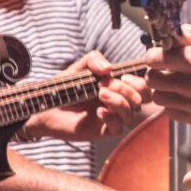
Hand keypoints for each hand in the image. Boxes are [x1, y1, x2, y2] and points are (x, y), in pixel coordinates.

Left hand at [27, 51, 148, 139]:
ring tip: (100, 95)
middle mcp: (118, 101)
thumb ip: (94, 60)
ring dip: (118, 102)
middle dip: (126, 91)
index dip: (139, 83)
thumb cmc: (66, 87)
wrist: (48, 106)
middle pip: (141, 99)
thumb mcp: (80, 67)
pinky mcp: (103, 130)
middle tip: (104, 86)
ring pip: (131, 113)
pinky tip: (99, 112)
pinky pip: (118, 128)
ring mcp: (112, 116)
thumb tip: (109, 68)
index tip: (124, 78)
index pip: (142, 86)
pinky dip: (112, 118)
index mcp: (118, 86)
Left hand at [145, 24, 190, 124]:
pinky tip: (182, 96)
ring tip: (173, 84)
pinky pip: (170, 112)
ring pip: (158, 97)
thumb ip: (190, 34)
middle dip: (155, 72)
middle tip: (163, 69)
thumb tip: (171, 32)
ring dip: (162, 89)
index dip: (153, 55)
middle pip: (153, 80)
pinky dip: (172, 104)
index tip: (157, 55)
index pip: (155, 59)